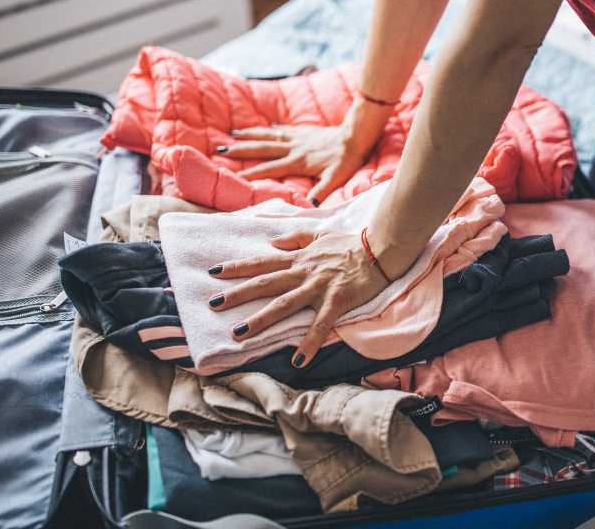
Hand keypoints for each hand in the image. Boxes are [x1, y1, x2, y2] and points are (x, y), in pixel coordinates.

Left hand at [207, 229, 387, 366]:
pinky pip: (320, 324)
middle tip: (212, 304)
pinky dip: (309, 342)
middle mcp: (304, 272)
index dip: (237, 267)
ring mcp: (319, 286)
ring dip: (260, 319)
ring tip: (238, 333)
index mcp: (299, 258)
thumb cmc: (352, 244)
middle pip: (265, 283)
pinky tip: (298, 360)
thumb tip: (273, 241)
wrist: (381, 249)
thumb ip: (296, 237)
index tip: (214, 272)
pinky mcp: (337, 300)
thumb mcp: (320, 235)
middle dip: (237, 293)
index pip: (263, 262)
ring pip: (284, 304)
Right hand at [222, 97, 392, 204]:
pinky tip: (267, 126)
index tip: (232, 176)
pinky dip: (273, 128)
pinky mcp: (305, 131)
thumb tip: (308, 206)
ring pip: (269, 135)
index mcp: (297, 161)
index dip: (251, 173)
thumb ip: (321, 192)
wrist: (357, 136)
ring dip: (251, 134)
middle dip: (241, 149)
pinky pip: (285, 128)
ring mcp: (298, 137)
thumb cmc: (347, 159)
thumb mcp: (335, 178)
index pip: (269, 168)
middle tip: (220, 150)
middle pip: (262, 148)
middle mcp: (293, 148)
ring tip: (233, 133)